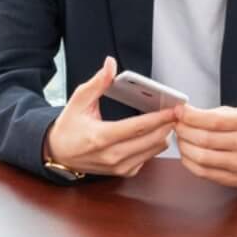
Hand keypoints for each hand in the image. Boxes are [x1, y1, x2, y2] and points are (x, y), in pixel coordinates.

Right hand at [45, 56, 180, 176]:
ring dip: (164, 134)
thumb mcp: (78, 101)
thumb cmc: (68, 127)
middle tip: (178, 111)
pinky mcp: (123, 172)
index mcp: (101, 137)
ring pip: (154, 150)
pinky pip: (148, 158)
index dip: (159, 118)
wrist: (58, 154)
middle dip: (168, 125)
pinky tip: (154, 133)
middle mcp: (112, 155)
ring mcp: (119, 167)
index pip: (138, 128)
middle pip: (152, 140)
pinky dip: (154, 145)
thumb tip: (110, 64)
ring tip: (168, 120)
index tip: (174, 109)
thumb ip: (97, 83)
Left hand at [175, 104, 236, 187]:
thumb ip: (212, 113)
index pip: (213, 120)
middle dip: (184, 132)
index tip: (179, 112)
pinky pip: (205, 173)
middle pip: (205, 140)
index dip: (191, 117)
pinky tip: (188, 154)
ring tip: (181, 140)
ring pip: (202, 158)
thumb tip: (183, 113)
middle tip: (177, 126)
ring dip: (185, 148)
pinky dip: (190, 163)